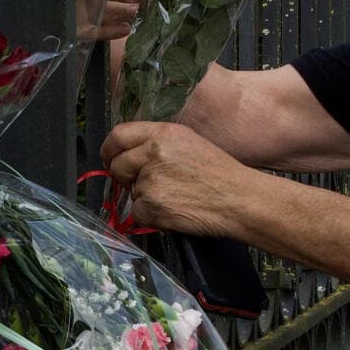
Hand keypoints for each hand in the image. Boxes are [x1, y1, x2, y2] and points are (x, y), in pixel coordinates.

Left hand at [102, 120, 260, 239]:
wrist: (239, 200)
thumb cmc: (219, 173)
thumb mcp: (189, 142)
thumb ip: (157, 144)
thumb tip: (130, 154)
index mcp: (162, 133)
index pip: (118, 135)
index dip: (110, 149)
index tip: (111, 158)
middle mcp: (153, 153)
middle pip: (117, 165)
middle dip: (125, 177)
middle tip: (147, 184)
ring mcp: (150, 180)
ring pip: (130, 192)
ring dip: (146, 199)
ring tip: (175, 197)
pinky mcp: (152, 205)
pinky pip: (138, 213)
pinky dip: (152, 216)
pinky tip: (175, 211)